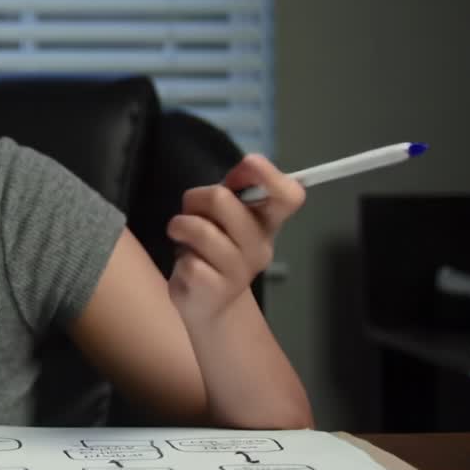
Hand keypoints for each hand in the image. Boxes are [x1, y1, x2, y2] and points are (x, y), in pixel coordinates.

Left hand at [165, 154, 306, 323]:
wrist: (209, 304)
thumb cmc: (215, 249)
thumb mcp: (224, 216)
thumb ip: (232, 190)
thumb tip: (245, 166)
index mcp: (267, 222)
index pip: (289, 195)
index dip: (269, 174)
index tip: (246, 166)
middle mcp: (260, 245)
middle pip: (221, 200)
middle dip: (195, 199)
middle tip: (191, 213)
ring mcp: (240, 271)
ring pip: (200, 230)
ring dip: (180, 227)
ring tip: (182, 237)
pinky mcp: (215, 289)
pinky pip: (189, 261)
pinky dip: (180, 258)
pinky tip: (187, 266)